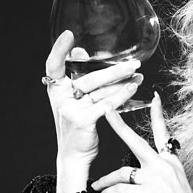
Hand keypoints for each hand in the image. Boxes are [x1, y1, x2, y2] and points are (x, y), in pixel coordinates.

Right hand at [45, 30, 142, 166]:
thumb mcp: (76, 101)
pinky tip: (133, 89)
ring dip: (123, 82)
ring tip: (139, 75)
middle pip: (89, 78)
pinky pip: (106, 104)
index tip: (69, 35)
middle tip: (134, 64)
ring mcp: (70, 109)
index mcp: (55, 90)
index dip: (58, 49)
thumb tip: (81, 51)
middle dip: (114, 71)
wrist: (74, 157)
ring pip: (101, 91)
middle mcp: (60, 98)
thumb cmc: (79, 126)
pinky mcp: (82, 120)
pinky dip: (121, 96)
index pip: (53, 65)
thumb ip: (81, 79)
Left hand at [91, 92, 192, 192]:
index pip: (163, 134)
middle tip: (105, 109)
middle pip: (136, 141)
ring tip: (95, 188)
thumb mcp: (180, 187)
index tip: (154, 98)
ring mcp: (155, 178)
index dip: (157, 115)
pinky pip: (119, 190)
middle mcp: (164, 165)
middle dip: (118, 125)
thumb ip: (166, 176)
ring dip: (104, 181)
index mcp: (172, 162)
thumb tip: (153, 177)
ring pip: (120, 172)